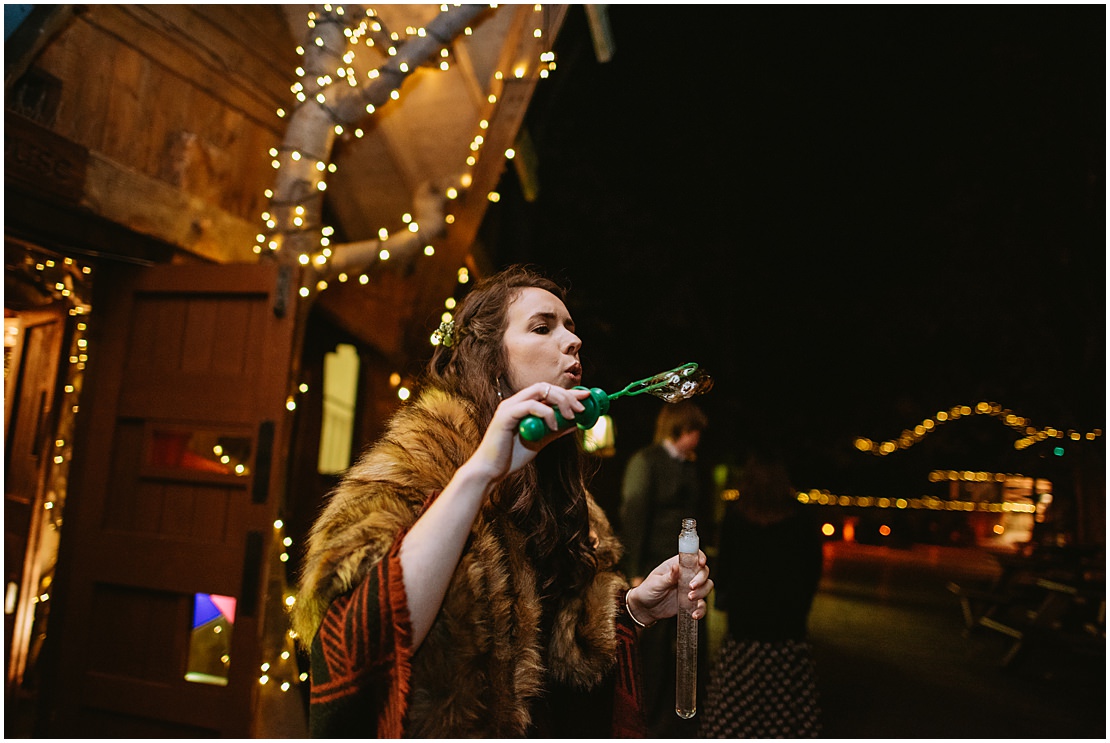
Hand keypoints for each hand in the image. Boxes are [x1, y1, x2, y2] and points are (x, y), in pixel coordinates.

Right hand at [464, 382, 589, 482]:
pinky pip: (530, 405)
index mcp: (521, 406)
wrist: (491, 471)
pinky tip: (553, 426)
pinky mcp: (505, 416)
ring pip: (539, 390)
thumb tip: (575, 424)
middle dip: (566, 395)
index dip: (568, 392)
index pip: (547, 391)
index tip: (586, 396)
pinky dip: (546, 413)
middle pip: (545, 386)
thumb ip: (555, 430)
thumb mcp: (540, 441)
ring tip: (571, 416)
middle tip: (582, 408)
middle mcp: (514, 402)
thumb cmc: (511, 457)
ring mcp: (509, 407)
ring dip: (560, 400)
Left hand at [627, 550, 711, 624]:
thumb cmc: (647, 591)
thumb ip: (668, 576)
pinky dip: (701, 610)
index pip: (693, 556)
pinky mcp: (691, 602)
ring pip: (706, 586)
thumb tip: (676, 566)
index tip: (701, 563)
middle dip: (701, 579)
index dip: (700, 557)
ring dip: (702, 592)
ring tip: (689, 598)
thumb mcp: (656, 583)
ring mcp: (689, 589)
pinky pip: (702, 605)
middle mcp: (686, 575)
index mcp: (677, 565)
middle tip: (691, 587)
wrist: (645, 609)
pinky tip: (694, 614)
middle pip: (703, 571)